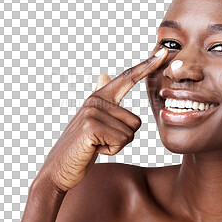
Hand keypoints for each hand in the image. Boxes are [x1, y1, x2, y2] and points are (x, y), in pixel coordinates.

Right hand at [35, 48, 167, 192]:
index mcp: (99, 97)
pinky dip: (111, 151)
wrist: (58, 169)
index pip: (127, 78)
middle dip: (123, 138)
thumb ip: (101, 98)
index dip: (147, 66)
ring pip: (130, 132)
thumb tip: (104, 75)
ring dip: (116, 145)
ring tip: (96, 145)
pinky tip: (94, 150)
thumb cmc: (81, 146)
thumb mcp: (92, 120)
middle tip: (100, 141)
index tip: (163, 52)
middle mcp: (96, 101)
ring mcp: (92, 112)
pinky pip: (121, 141)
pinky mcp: (91, 126)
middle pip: (136, 121)